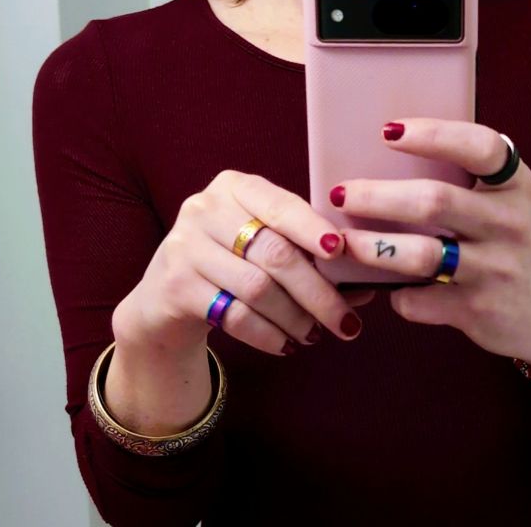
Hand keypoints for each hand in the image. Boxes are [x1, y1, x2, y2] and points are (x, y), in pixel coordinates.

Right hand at [112, 170, 370, 356]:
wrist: (164, 300)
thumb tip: (367, 285)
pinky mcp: (175, 287)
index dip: (313, 228)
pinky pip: (235, 315)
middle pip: (275, 252)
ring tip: (316, 334)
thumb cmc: (230, 264)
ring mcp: (185, 246)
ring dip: (296, 318)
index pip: (281, 204)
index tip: (342, 251)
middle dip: (317, 291)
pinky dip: (268, 334)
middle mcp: (205, 208)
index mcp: (234, 186)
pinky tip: (285, 344)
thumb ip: (307, 255)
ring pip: (258, 288)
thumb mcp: (261, 244)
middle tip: (347, 322)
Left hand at [337, 120, 530, 367]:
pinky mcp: (479, 310)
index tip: (388, 131)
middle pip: (435, 201)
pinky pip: (419, 300)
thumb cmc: (510, 239)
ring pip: (422, 255)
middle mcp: (510, 223)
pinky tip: (380, 286)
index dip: (433, 135)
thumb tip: (385, 151)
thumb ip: (464, 177)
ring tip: (341, 241)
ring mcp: (496, 269)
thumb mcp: (505, 200)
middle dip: (378, 196)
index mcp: (515, 184)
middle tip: (341, 193)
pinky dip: (393, 293)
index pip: (480, 147)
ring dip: (373, 248)